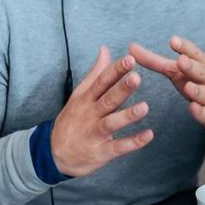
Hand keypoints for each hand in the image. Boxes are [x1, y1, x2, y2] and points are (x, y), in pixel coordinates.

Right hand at [51, 46, 153, 176]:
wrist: (55, 154)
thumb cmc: (72, 119)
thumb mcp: (80, 94)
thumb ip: (96, 73)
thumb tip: (105, 49)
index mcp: (86, 98)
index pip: (102, 81)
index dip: (116, 70)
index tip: (130, 59)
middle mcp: (90, 114)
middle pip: (107, 100)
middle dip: (122, 89)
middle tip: (137, 78)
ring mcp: (95, 133)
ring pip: (112, 123)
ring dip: (128, 115)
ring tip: (144, 107)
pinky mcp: (101, 152)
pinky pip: (118, 147)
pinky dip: (133, 142)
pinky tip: (148, 134)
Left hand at [129, 37, 204, 134]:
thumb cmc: (196, 83)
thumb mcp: (177, 71)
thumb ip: (155, 61)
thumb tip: (130, 48)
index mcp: (200, 64)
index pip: (194, 53)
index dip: (184, 47)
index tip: (173, 40)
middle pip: (201, 70)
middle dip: (191, 66)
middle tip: (181, 61)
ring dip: (197, 90)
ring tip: (188, 87)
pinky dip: (201, 111)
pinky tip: (193, 108)